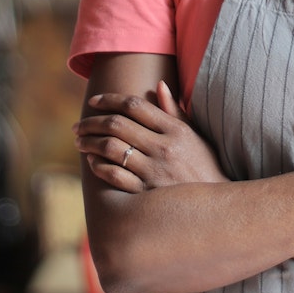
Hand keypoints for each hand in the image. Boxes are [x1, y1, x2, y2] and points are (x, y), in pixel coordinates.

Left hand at [78, 82, 229, 193]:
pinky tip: (92, 162)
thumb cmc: (204, 167)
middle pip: (117, 124)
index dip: (110, 99)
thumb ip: (175, 111)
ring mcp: (154, 171)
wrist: (214, 208)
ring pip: (111, 148)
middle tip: (79, 124)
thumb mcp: (195, 136)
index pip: (135, 105)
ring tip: (80, 142)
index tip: (94, 102)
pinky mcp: (146, 193)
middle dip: (92, 121)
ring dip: (89, 143)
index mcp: (176, 130)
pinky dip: (98, 166)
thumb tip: (159, 85)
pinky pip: (114, 175)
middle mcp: (164, 148)